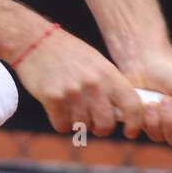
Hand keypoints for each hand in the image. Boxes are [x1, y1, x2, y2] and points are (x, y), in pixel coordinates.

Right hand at [10, 25, 146, 139]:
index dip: (135, 124)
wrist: (35, 40)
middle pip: (106, 125)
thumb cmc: (69, 54)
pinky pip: (62, 126)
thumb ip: (112, 87)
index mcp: (109, 74)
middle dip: (100, 128)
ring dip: (77, 122)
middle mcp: (94, 83)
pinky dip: (60, 122)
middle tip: (92, 120)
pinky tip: (57, 107)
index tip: (130, 132)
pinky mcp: (53, 98)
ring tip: (70, 105)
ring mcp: (73, 92)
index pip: (133, 106)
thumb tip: (125, 115)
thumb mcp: (98, 64)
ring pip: (82, 127)